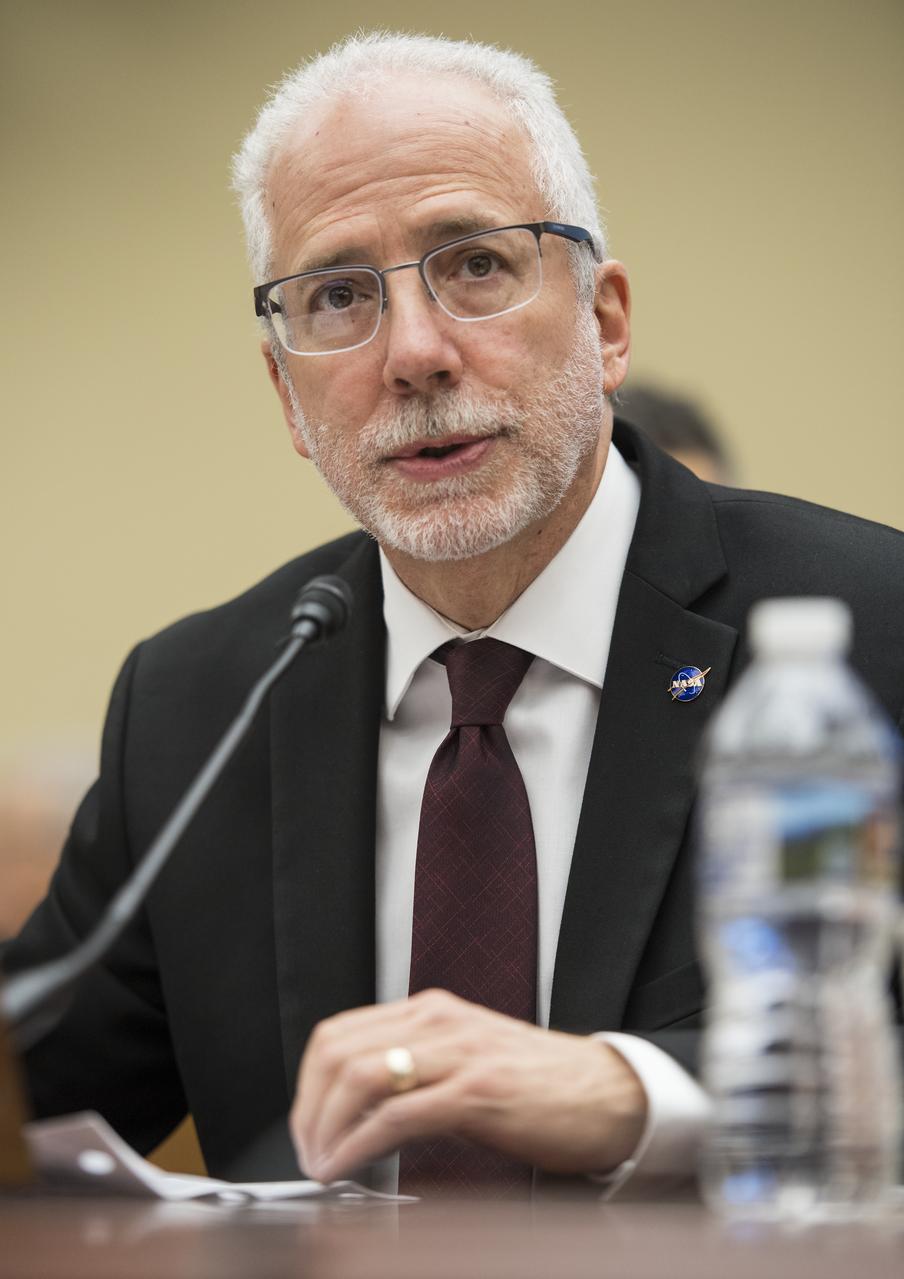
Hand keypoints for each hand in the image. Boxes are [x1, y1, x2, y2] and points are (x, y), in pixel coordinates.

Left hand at [291, 989, 646, 1182]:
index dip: (308, 1083)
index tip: (305, 1124)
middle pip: (339, 1052)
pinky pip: (398, 1113)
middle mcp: (439, 1020)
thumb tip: (360, 1108)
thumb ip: (419, 1068)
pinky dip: (359, 1144)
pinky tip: (349, 1166)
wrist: (611, 1094)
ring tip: (322, 1164)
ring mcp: (459, 1052)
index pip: (340, 1032)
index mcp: (433, 1011)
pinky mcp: (478, 1091)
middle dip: (308, 1109)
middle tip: (307, 1152)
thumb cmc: (542, 1085)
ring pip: (360, 1075)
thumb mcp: (468, 1059)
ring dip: (326, 1128)